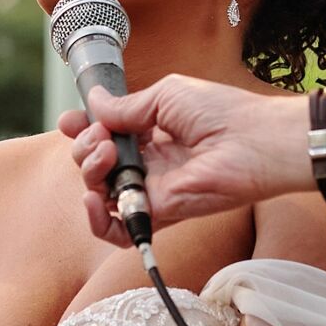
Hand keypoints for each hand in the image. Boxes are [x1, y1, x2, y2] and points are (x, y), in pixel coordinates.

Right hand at [58, 75, 308, 244]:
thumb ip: (127, 107)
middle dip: (85, 147)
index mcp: (150, 131)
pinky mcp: (159, 214)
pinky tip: (94, 200)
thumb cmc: (221, 113)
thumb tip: (95, 101)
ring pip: (99, 193)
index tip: (71, 122)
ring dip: (89, 172)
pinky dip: (97, 220)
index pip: (104, 135)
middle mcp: (148, 162)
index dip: (83, 130)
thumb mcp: (166, 96)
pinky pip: (118, 229)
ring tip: (106, 154)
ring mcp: (151, 189)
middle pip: (95, 163)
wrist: (254, 142)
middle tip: (102, 137)